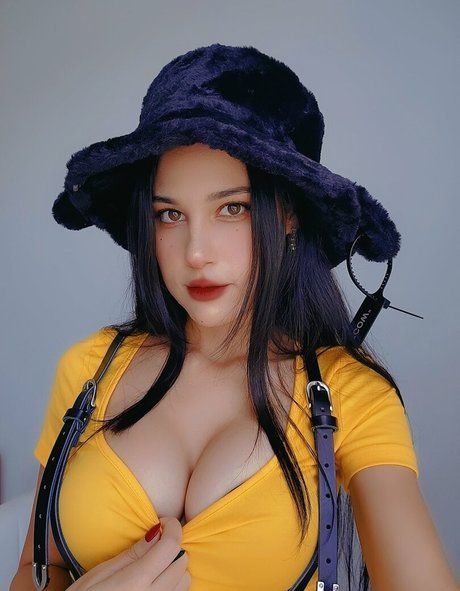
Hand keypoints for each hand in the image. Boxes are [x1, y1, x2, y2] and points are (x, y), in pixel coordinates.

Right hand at [67, 517, 189, 589]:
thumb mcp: (98, 575)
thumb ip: (131, 555)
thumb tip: (155, 533)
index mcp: (137, 581)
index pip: (171, 546)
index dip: (172, 527)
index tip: (163, 522)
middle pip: (182, 563)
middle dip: (173, 547)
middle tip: (155, 543)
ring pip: (185, 583)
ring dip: (175, 569)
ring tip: (156, 565)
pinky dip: (173, 587)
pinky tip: (156, 583)